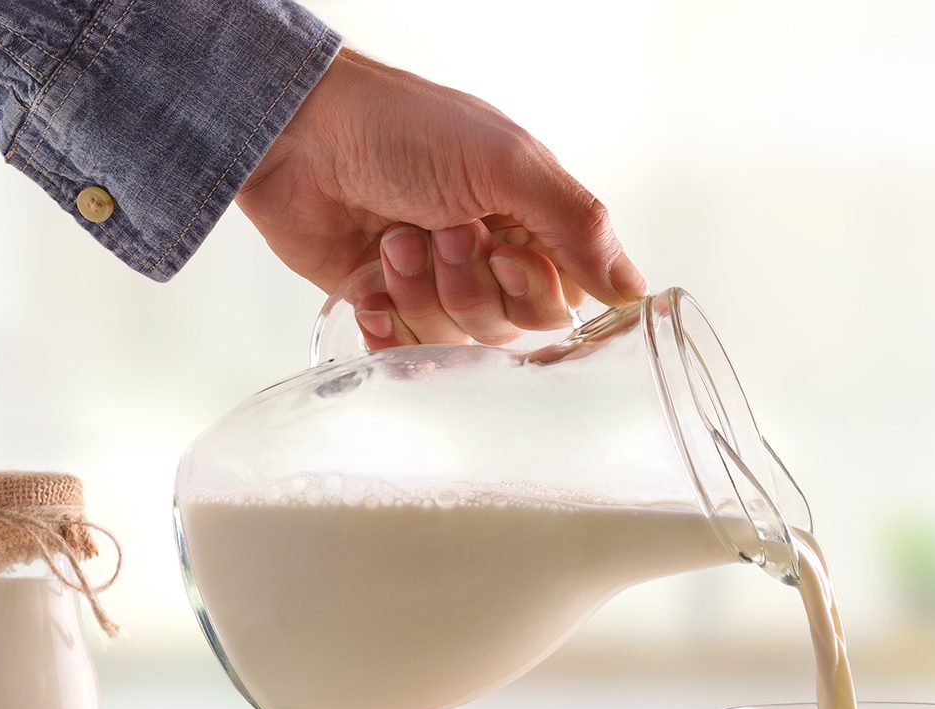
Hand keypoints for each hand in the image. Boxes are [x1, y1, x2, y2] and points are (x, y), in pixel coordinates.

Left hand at [236, 48, 645, 346]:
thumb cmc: (402, 129)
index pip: (558, 304)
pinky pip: (403, 355)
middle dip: (468, 286)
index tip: (500, 247)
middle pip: (507, 331)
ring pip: (453, 343)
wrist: (298, 134)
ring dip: (420, 292)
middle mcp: (485, 263)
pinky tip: (371, 288)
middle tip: (439, 231)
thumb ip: (577, 226)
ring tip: (394, 239)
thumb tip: (636, 292)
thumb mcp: (506, 162)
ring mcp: (434, 289)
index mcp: (526, 225)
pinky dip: (386, 327)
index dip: (530, 291)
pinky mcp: (384, 308)